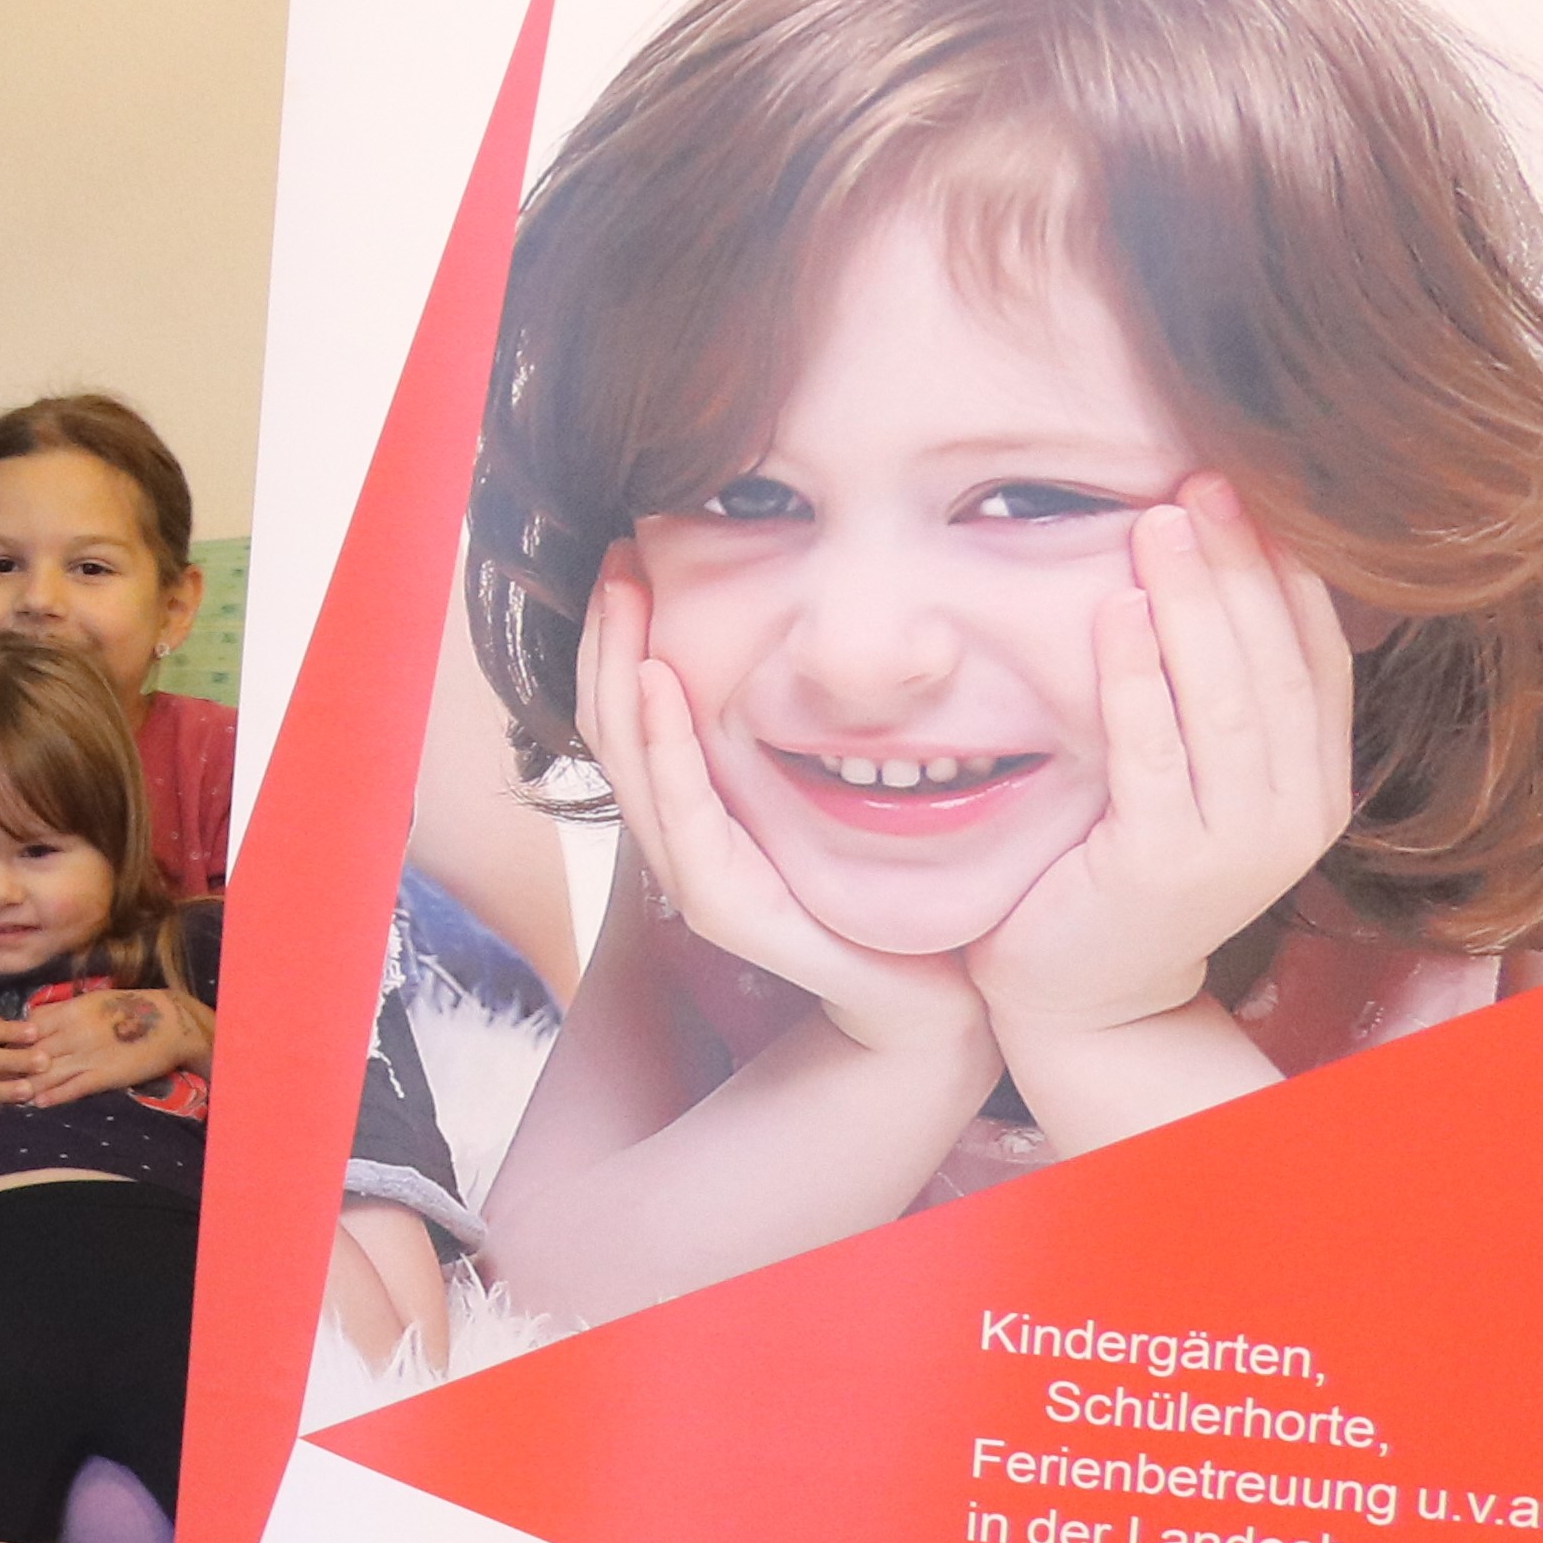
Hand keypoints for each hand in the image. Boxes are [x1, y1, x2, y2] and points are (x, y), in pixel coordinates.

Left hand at [16, 987, 208, 1106]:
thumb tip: (29, 1019)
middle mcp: (75, 1031)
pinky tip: (36, 1103)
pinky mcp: (106, 1075)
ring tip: (3, 1095)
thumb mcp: (90, 1001)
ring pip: (48, 1072)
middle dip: (7, 1065)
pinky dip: (54, 1095)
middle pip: (31, 1051)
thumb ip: (60, 1012)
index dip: (8, 1039)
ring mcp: (90, 1054)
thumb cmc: (128, 1009)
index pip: (28, 1026)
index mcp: (71, 1010)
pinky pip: (74, 1087)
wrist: (171, 1021)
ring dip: (24, 1084)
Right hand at [580, 547, 982, 1059]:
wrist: (934, 988)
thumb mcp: (831, 788)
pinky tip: (662, 679)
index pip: (634, 711)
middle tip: (616, 554)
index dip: (619, 635)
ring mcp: (697, 874)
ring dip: (620, 669)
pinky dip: (664, 744)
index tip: (629, 554)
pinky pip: (685, 813)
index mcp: (699, 807)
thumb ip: (797, 731)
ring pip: (631, 759)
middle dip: (607, 635)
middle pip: (614, 723)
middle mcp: (683, 837)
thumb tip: (804, 632)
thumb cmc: (889, 885)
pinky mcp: (726, 907)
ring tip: (624, 595)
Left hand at [966, 482, 1352, 1044]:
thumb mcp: (1185, 778)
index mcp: (1312, 783)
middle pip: (1273, 662)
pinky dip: (1135, 677)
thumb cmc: (1115, 865)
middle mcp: (1294, 813)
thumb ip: (1212, 701)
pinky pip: (1153, 751)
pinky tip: (1113, 610)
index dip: (1285, 571)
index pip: (1314, 655)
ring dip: (1191, 601)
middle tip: (1200, 481)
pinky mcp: (1167, 865)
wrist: (1079, 993)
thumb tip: (1207, 575)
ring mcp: (1239, 845)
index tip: (1245, 490)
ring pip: (1224, 698)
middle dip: (1238, 565)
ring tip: (1158, 521)